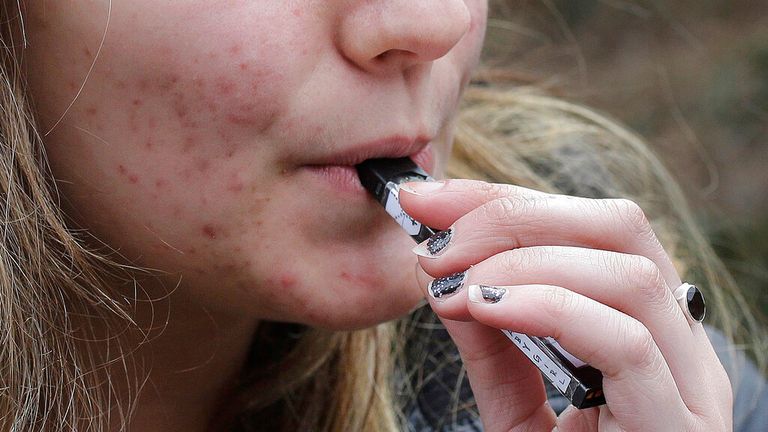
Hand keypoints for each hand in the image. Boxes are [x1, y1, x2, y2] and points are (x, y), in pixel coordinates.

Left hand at [400, 179, 732, 430]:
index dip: (501, 199)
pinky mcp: (681, 428)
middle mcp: (680, 346)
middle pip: (619, 226)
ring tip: (454, 282)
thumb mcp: (516, 408)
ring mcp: (690, 387)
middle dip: (512, 215)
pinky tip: (487, 308)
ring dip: (524, 258)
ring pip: (629, 273)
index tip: (424, 200)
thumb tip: (446, 276)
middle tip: (433, 241)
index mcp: (645, 327)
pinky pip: (628, 342)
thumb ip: (492, 343)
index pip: (587, 225)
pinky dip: (549, 306)